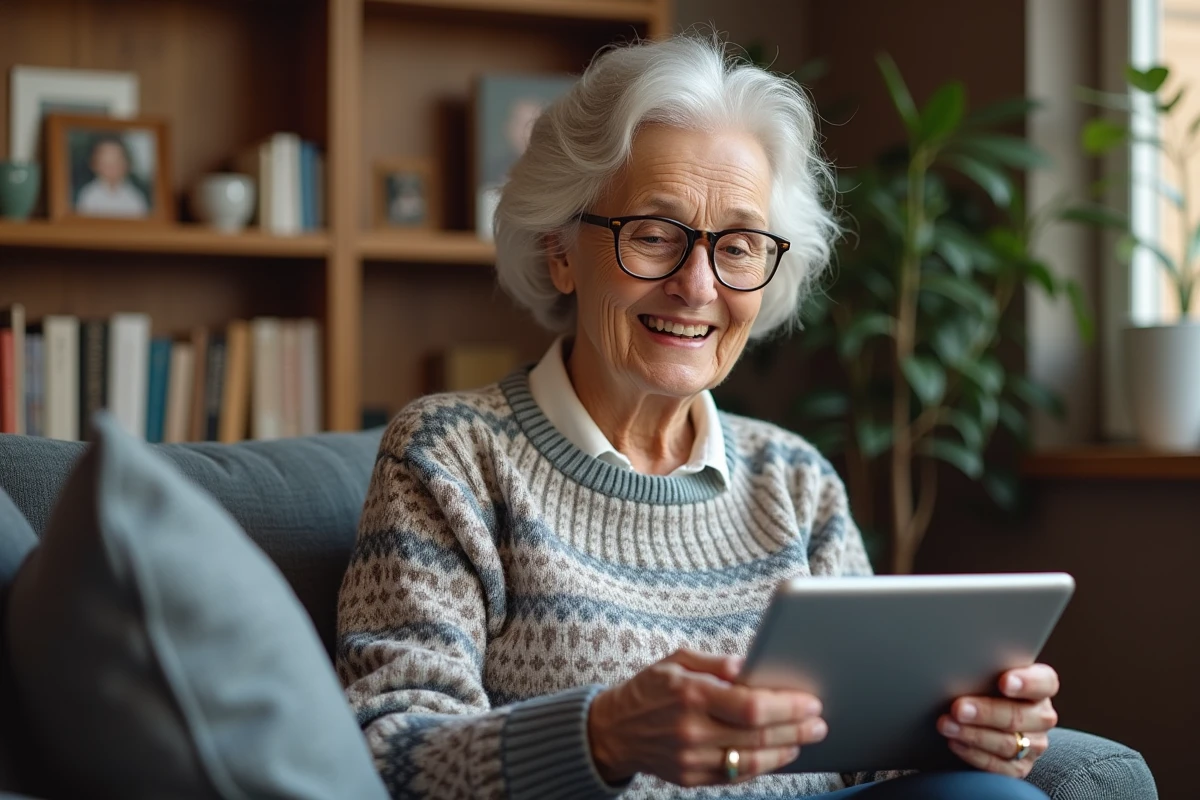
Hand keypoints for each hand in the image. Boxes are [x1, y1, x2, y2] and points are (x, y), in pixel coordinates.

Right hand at [587, 648, 826, 786]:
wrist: (613, 730)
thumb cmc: (649, 690)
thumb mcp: (675, 661)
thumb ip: (715, 663)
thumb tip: (750, 666)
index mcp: (690, 694)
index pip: (749, 705)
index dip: (785, 706)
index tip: (809, 700)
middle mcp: (691, 729)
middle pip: (757, 734)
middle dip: (796, 728)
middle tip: (820, 721)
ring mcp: (691, 759)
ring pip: (751, 760)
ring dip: (786, 750)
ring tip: (807, 738)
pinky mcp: (691, 778)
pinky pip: (735, 775)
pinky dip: (763, 766)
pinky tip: (779, 753)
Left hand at [939, 663, 1059, 777]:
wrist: (980, 720)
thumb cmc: (981, 686)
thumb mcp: (986, 674)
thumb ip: (984, 670)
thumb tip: (958, 665)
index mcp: (1040, 686)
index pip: (1044, 682)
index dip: (1026, 682)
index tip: (1004, 681)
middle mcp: (1041, 716)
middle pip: (1019, 715)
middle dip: (986, 712)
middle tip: (958, 708)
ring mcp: (1034, 744)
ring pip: (1008, 743)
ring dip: (974, 735)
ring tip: (947, 725)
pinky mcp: (1020, 767)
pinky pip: (1000, 767)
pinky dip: (974, 755)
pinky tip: (955, 743)